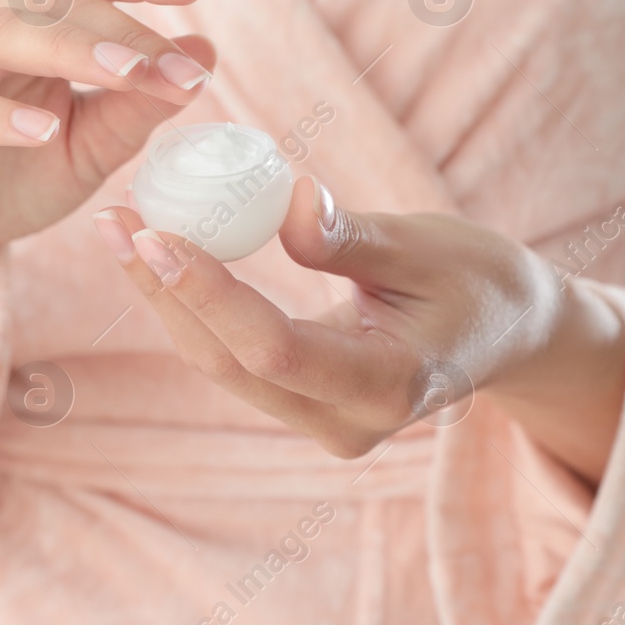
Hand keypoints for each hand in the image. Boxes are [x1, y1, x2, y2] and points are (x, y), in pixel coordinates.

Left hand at [92, 177, 624, 482]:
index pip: (275, 347)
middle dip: (163, 293)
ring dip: (166, 300)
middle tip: (114, 222)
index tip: (154, 233)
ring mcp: (324, 423)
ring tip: (120, 229)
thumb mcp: (427, 245)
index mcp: (389, 385)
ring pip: (222, 366)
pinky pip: (235, 360)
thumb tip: (283, 201)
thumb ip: (349, 236)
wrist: (510, 332)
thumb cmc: (480, 279)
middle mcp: (348, 421)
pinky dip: (195, 308)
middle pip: (230, 364)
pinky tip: (159, 257)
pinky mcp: (306, 405)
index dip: (209, 293)